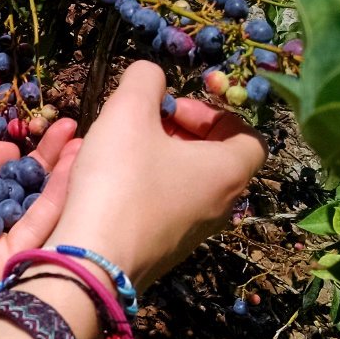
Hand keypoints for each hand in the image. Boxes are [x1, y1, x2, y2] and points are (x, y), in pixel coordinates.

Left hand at [0, 119, 77, 309]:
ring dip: (62, 182)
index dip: (29, 155)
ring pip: (35, 216)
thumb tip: (10, 151)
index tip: (55, 129)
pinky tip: (71, 174)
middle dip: (52, 166)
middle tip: (79, 136)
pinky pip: (31, 236)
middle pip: (24, 196)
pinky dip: (54, 205)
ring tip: (85, 149)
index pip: (3, 178)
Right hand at [46, 61, 266, 291]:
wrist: (90, 261)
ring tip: (123, 150)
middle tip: (144, 124)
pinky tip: (112, 184)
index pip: (249, 136)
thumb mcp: (128, 111)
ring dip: (162, 159)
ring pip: (189, 184)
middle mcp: (220, 207)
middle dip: (181, 132)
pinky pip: (168, 208)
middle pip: (216, 158)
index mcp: (227, 172)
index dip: (214, 113)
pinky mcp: (165, 252)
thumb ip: (145, 79)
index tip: (172, 109)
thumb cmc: (119, 181)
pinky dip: (149, 188)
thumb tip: (152, 77)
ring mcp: (193, 235)